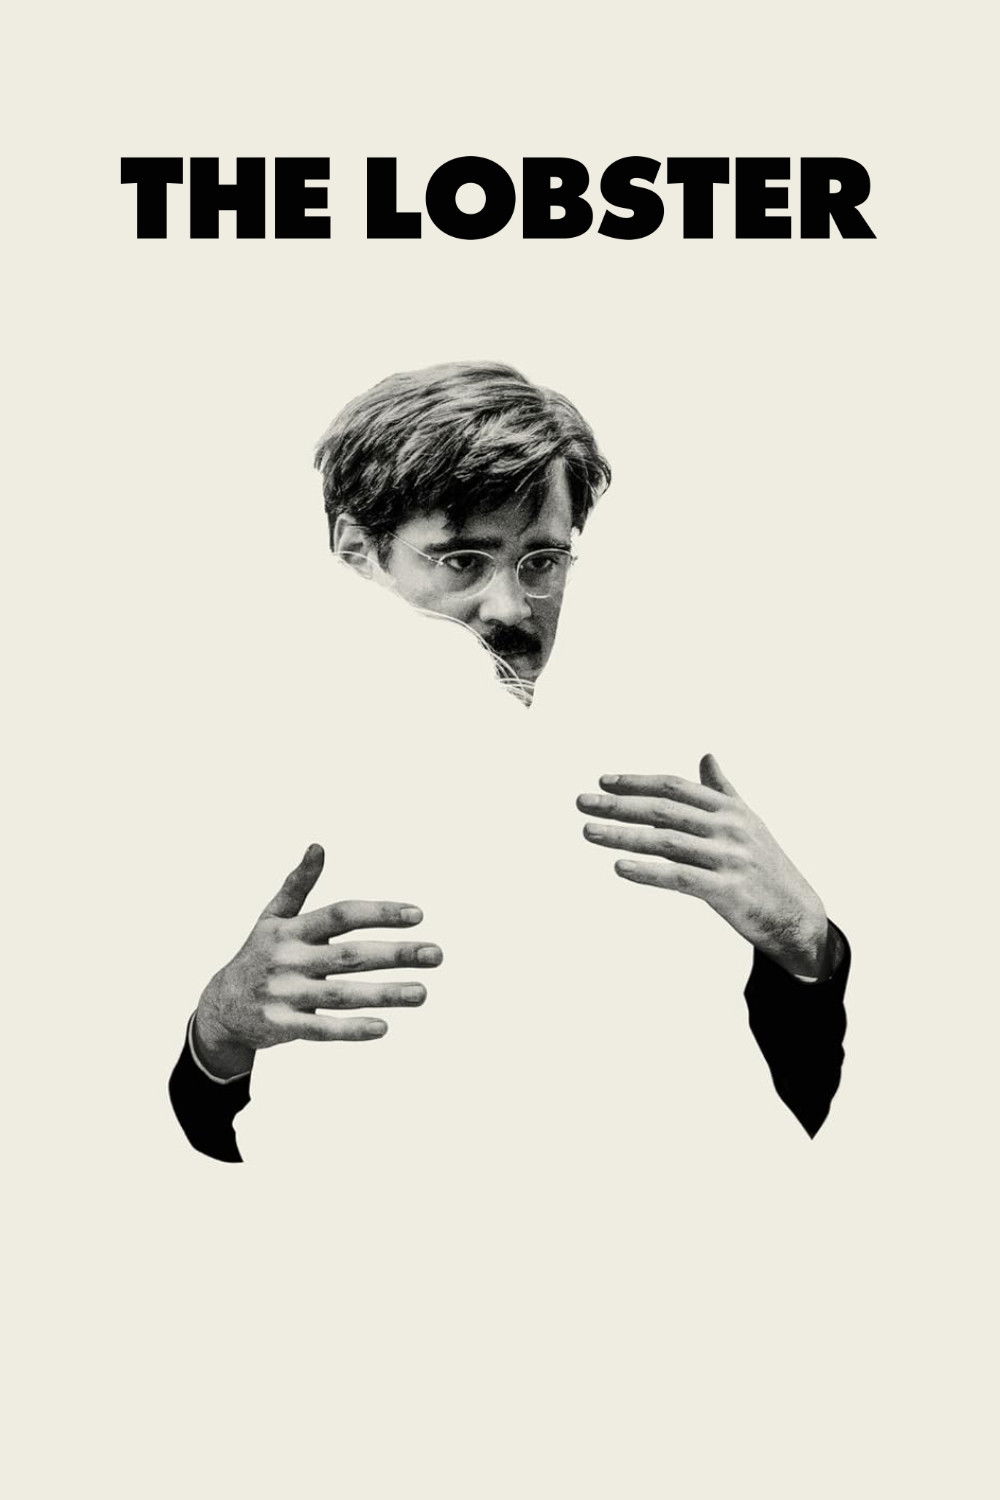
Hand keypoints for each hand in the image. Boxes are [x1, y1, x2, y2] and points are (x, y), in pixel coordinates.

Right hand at [193, 844, 443, 1076]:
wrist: (220, 1007)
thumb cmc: (258, 955)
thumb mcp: (272, 918)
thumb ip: (298, 885)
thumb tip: (318, 846)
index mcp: (291, 930)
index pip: (341, 915)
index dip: (379, 913)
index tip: (418, 915)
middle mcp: (288, 960)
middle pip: (350, 957)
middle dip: (396, 954)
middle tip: (436, 955)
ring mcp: (284, 994)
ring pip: (342, 995)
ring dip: (386, 994)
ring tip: (423, 992)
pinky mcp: (281, 1026)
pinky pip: (322, 1028)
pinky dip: (352, 1029)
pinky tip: (384, 1026)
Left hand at [577, 754, 834, 978]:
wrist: (797, 915)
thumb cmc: (765, 866)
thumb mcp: (747, 822)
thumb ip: (722, 790)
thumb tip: (706, 756)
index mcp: (730, 808)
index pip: (675, 786)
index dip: (637, 782)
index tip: (603, 781)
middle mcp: (730, 828)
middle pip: (664, 809)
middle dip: (619, 805)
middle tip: (582, 803)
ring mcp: (730, 859)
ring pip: (666, 842)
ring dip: (623, 836)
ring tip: (588, 832)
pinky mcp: (728, 891)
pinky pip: (680, 877)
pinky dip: (648, 872)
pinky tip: (620, 868)